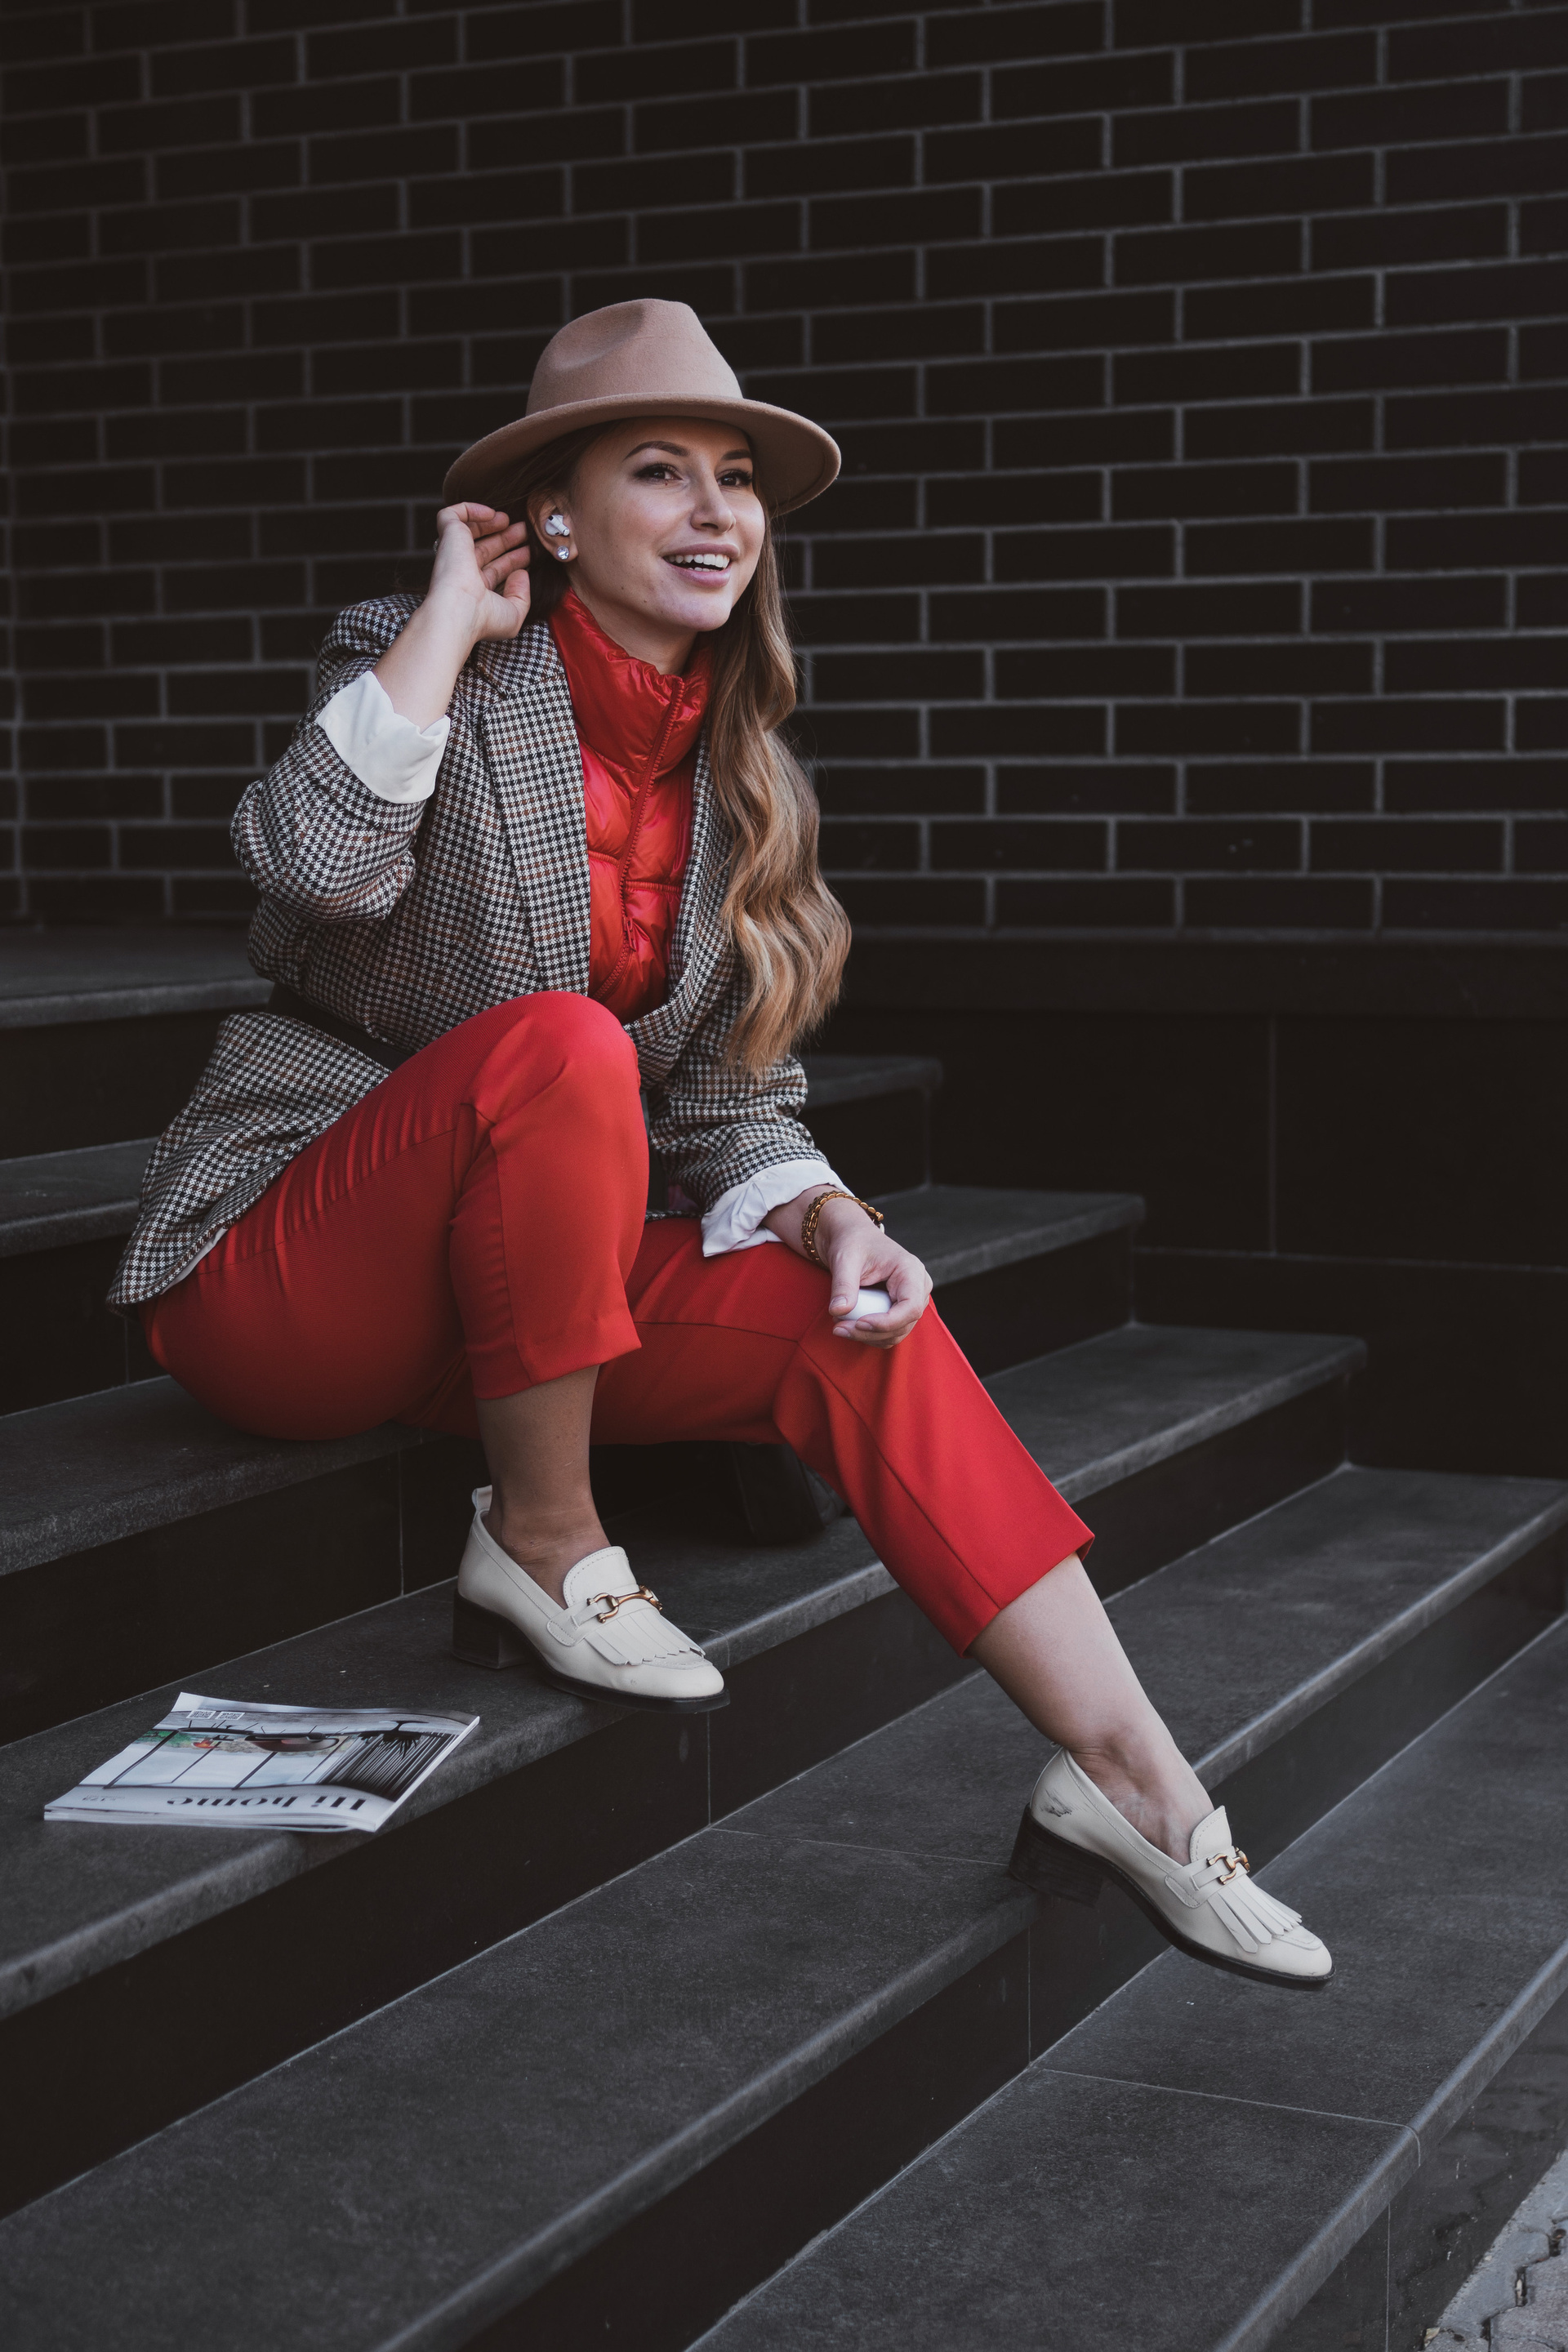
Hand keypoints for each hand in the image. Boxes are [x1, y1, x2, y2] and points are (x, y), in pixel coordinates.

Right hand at [427, 502, 531, 643]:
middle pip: (487, 548)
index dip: (513, 559)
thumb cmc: (483, 619)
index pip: (496, 569)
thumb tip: (522, 574)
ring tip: (511, 520)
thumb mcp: (514, 614)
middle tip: (525, 531)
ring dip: (492, 523)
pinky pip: (453, 514)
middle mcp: (463, 571)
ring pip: (471, 531)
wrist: (459, 611)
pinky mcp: (448, 536)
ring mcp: (454, 553)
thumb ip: (523, 596)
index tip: (530, 552)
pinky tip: (491, 514)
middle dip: (507, 538)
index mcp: (476, 590)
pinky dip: (471, 509)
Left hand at [766, 1188, 932, 1347]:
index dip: (887, 1322)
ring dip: (868, 1336)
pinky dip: (870, 1335)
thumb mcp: (845, 1260)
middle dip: (871, 1332)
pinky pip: (890, 1332)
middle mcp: (918, 1287)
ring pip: (897, 1332)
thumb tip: (838, 1311)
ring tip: (839, 1325)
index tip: (858, 1323)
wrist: (853, 1239)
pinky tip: (849, 1324)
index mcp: (911, 1270)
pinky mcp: (901, 1309)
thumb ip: (843, 1285)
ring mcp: (912, 1300)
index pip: (911, 1307)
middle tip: (838, 1328)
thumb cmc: (853, 1243)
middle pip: (904, 1324)